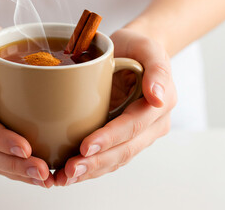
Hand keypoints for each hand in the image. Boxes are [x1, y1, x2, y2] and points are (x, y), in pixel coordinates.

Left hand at [54, 28, 176, 185]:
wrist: (133, 52)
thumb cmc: (137, 47)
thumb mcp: (149, 47)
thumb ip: (157, 68)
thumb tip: (158, 97)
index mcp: (160, 104)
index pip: (133, 126)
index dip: (110, 138)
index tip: (86, 146)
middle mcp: (152, 124)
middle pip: (124, 150)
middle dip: (97, 162)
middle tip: (69, 169)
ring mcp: (137, 134)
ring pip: (116, 159)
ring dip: (91, 171)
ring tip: (64, 177)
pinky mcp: (121, 137)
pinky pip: (108, 157)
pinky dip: (90, 168)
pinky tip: (69, 174)